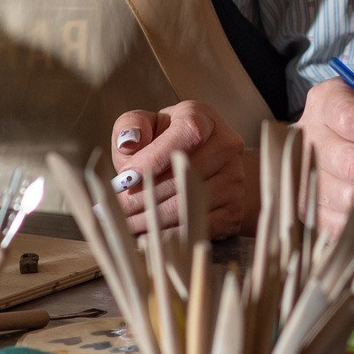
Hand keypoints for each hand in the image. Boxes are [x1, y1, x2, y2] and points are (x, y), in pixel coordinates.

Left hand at [108, 101, 255, 239]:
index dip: (155, 158)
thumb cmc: (164, 143)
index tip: (126, 178)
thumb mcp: (145, 127)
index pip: (187, 134)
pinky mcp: (234, 209)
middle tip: (118, 210)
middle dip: (145, 197)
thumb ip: (131, 126)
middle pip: (186, 176)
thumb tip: (129, 142)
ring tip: (127, 223)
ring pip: (190, 204)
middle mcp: (227, 145)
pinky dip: (171, 235)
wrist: (203, 165)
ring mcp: (235, 179)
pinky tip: (148, 235)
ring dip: (153, 220)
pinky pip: (201, 226)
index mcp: (204, 118)